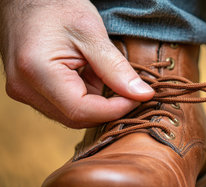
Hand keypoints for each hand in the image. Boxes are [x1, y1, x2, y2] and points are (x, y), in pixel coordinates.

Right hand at [0, 0, 153, 127]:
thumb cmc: (56, 6)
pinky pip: (63, 106)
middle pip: (76, 117)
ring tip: (100, 71)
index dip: (115, 110)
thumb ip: (117, 68)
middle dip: (107, 108)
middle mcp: (24, 88)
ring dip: (95, 101)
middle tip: (129, 89)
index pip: (81, 111)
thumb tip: (143, 95)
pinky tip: (87, 73)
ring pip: (71, 115)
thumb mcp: (92, 34)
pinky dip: (84, 95)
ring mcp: (23, 91)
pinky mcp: (29, 90)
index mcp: (37, 72)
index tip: (138, 98)